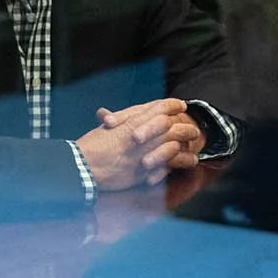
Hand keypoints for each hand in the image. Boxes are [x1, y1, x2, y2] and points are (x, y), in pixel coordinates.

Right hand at [75, 98, 203, 189]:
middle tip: (194, 128)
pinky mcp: (142, 171)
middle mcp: (139, 136)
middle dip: (184, 126)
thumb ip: (120, 119)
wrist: (82, 166)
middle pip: (169, 127)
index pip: (157, 109)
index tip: (181, 105)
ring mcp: (142, 154)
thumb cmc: (90, 145)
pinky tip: (187, 162)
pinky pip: (166, 165)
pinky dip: (178, 162)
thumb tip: (130, 112)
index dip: (171, 105)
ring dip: (185, 145)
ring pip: (171, 146)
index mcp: (130, 121)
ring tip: (195, 146)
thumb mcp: (105, 127)